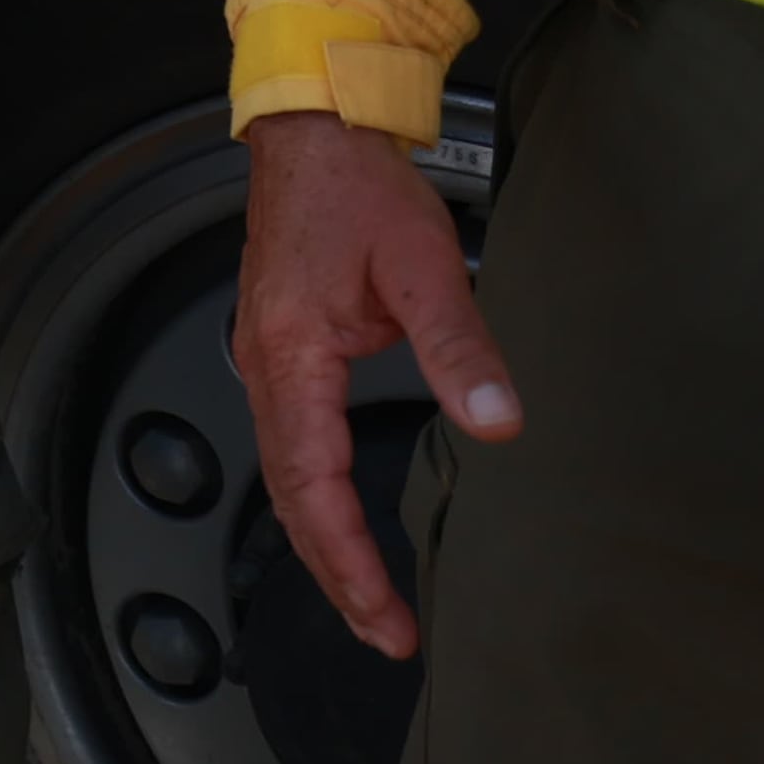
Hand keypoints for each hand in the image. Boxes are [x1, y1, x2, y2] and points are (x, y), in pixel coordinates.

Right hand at [232, 110, 515, 656]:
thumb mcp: (423, 265)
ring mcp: (265, 358)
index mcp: (292, 356)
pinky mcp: (280, 349)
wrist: (314, 131)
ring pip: (283, 475)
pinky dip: (312, 498)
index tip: (387, 618)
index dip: (349, 562)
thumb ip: (460, 347)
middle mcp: (265, 366)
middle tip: (384, 632)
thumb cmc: (357, 188)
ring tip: (367, 594)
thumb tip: (498, 424)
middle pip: (288, 497)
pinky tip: (339, 516)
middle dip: (334, 573)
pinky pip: (287, 444)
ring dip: (321, 541)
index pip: (313, 487)